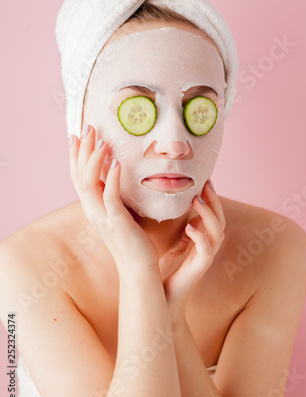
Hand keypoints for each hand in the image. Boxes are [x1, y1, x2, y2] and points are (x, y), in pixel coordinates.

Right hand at [69, 124, 158, 272]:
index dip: (75, 156)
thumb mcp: (120, 214)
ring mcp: (102, 217)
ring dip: (94, 160)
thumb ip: (115, 197)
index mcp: (92, 208)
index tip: (77, 135)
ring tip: (101, 141)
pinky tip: (116, 163)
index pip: (77, 177)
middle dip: (82, 150)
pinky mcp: (116, 222)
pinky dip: (110, 178)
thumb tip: (117, 178)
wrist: (138, 269)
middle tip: (87, 128)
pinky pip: (109, 197)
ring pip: (88, 184)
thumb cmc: (133, 241)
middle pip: (79, 175)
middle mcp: (92, 211)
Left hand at [160, 181, 225, 319]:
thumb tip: (165, 201)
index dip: (211, 197)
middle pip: (220, 218)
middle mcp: (207, 245)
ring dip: (209, 214)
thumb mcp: (169, 241)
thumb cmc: (163, 268)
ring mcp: (205, 257)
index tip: (203, 179)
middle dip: (214, 200)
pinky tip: (189, 227)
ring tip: (197, 200)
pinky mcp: (200, 268)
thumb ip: (174, 225)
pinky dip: (201, 237)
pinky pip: (206, 250)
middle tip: (205, 183)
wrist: (161, 297)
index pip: (212, 213)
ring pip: (218, 231)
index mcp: (201, 238)